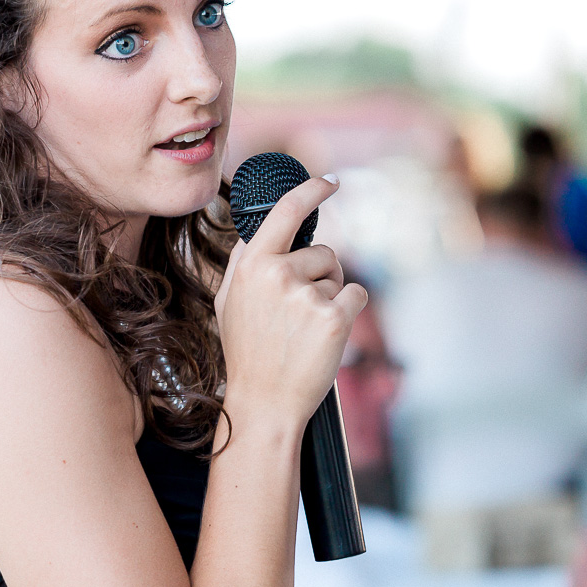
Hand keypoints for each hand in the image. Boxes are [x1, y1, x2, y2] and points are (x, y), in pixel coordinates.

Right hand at [215, 175, 366, 431]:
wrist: (264, 404)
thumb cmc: (247, 354)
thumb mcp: (229, 302)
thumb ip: (243, 263)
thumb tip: (257, 231)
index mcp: (252, 265)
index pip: (286, 211)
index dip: (311, 190)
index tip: (330, 182)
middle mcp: (278, 274)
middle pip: (322, 252)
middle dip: (320, 276)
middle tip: (298, 314)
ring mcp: (307, 296)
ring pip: (338, 276)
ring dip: (331, 297)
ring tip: (306, 330)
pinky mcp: (334, 317)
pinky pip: (357, 294)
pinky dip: (350, 311)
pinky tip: (327, 336)